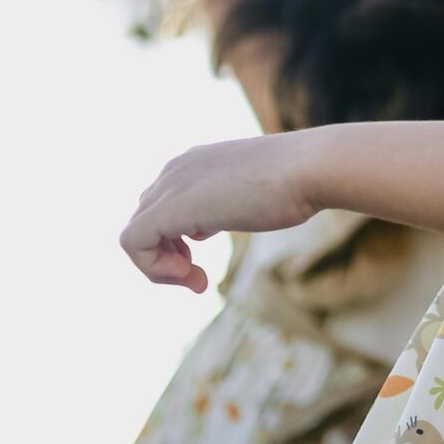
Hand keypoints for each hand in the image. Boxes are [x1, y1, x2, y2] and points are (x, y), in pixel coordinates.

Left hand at [119, 132, 321, 290]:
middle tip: (199, 280)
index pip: (159, 210)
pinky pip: (133, 243)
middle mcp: (174, 170)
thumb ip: (223, 207)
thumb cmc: (295, 183)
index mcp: (193, 163)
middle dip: (167, 259)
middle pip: (144, 223)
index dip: (174, 246)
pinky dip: (153, 268)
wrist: (310, 169)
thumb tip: (205, 229)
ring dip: (161, 269)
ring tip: (196, 280)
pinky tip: (189, 273)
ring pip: (134, 235)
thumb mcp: (250, 196)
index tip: (201, 266)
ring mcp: (170, 186)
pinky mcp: (170, 207)